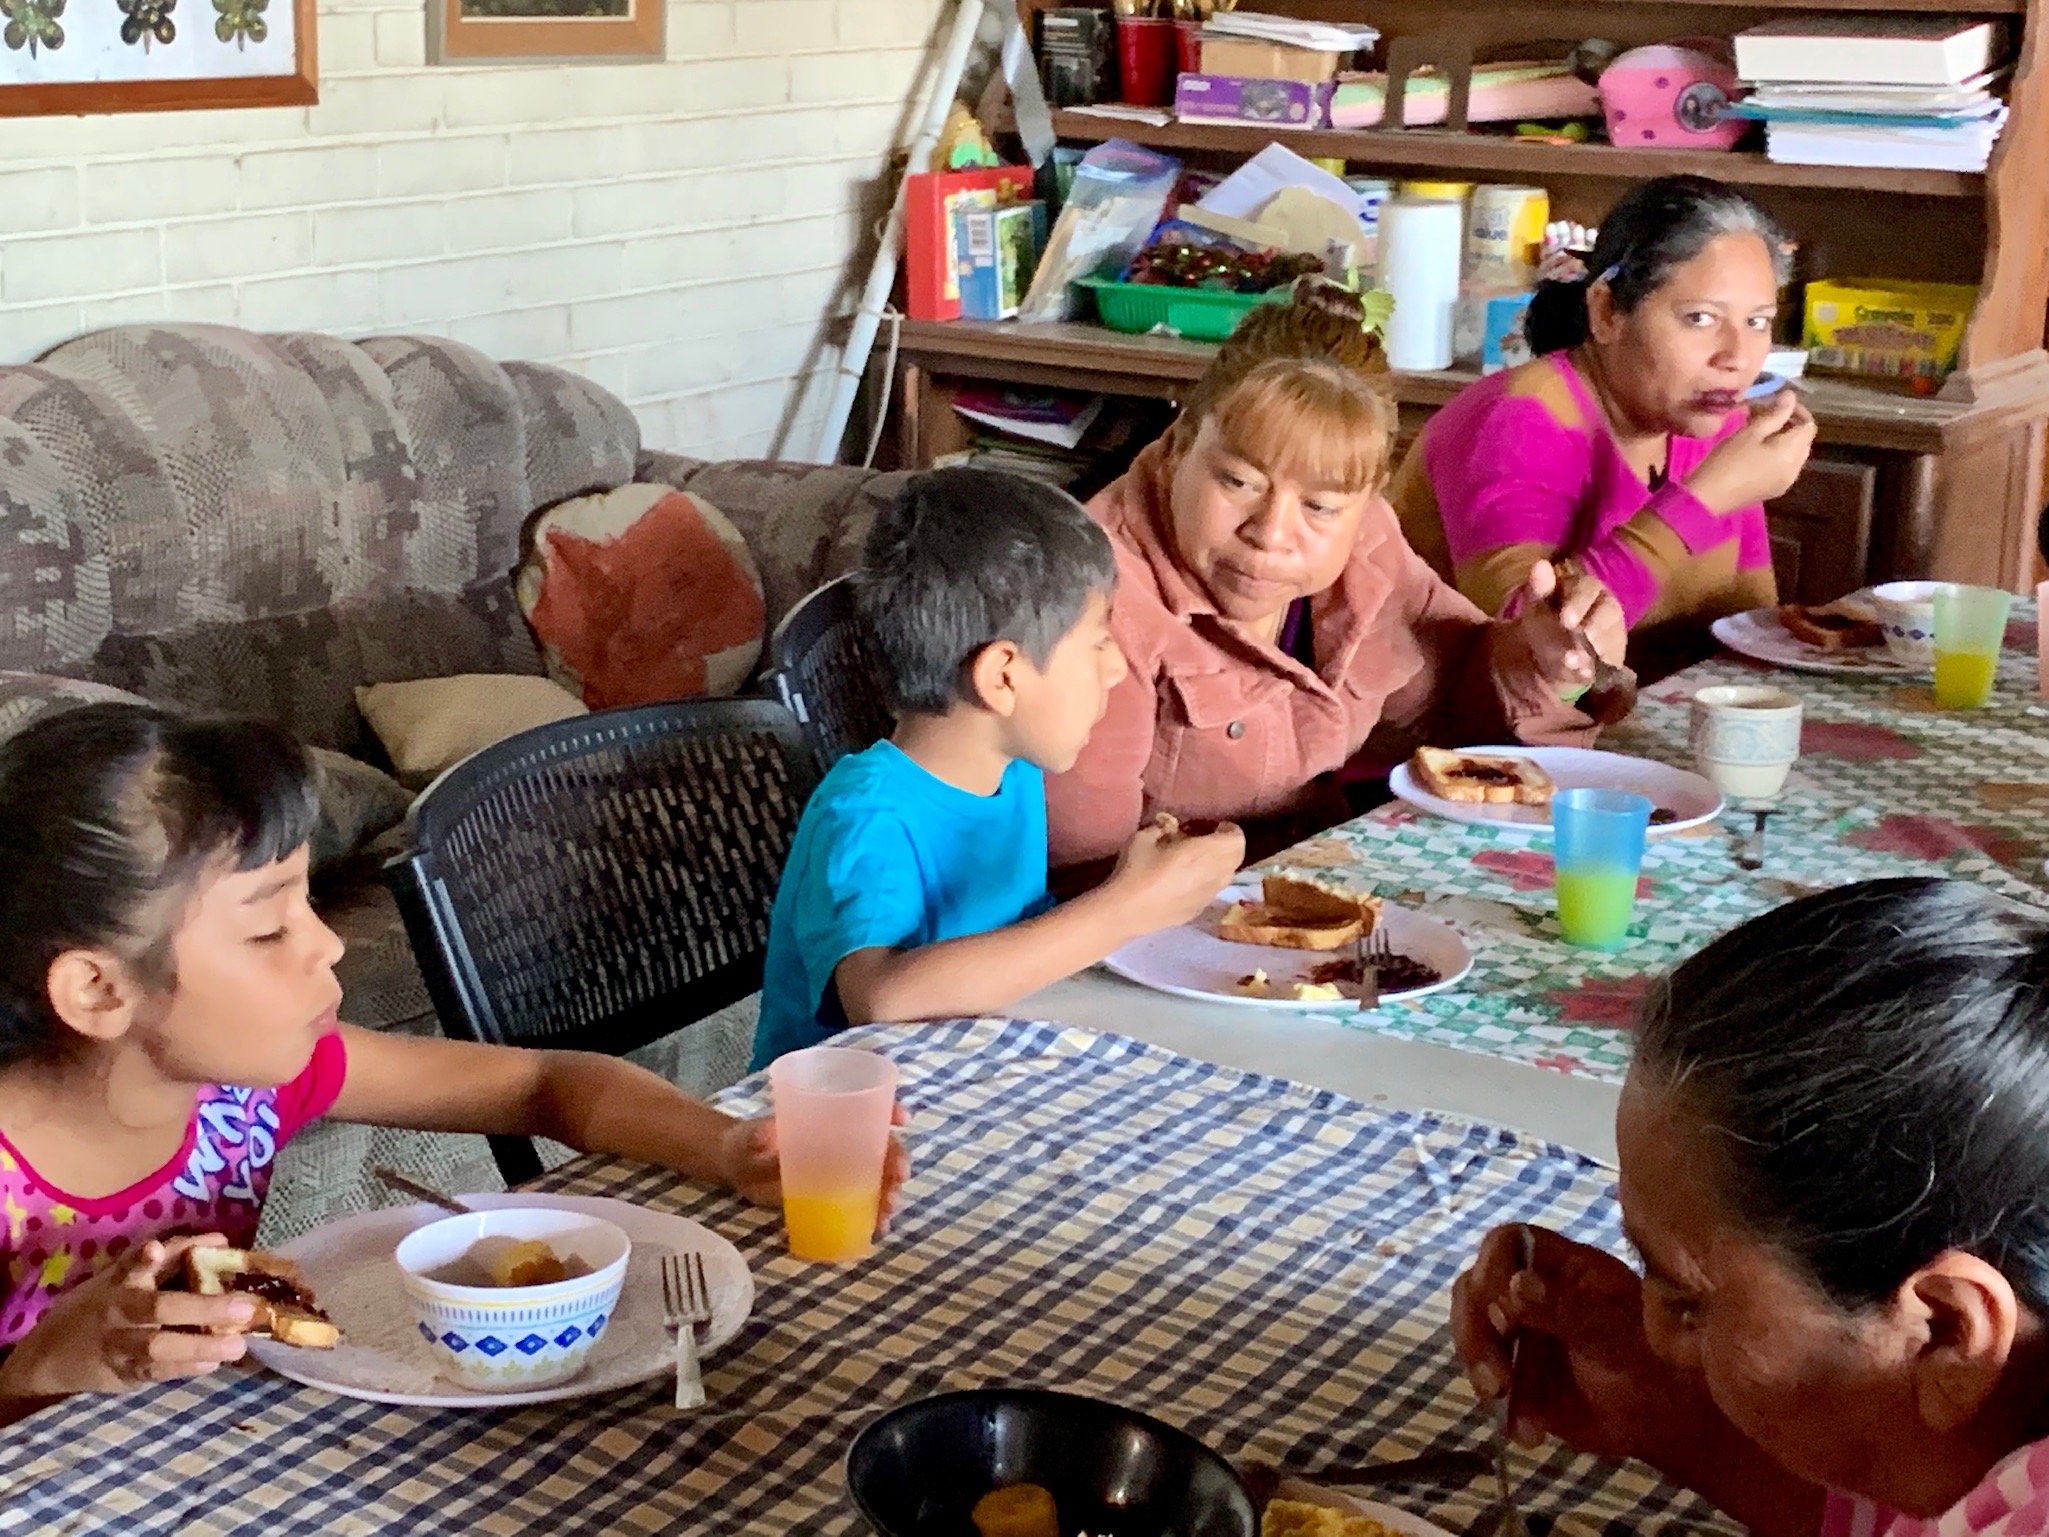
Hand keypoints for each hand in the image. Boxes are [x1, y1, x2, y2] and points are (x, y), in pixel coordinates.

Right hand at [0, 1234, 256, 1398]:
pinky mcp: (123, 1374)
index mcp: (121, 1282)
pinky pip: (156, 1372)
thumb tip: (221, 1242)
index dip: (145, 1258)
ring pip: (157, 1347)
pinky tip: (212, 1364)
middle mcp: (120, 1312)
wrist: (48, 1356)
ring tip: (237, 1346)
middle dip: (202, 1308)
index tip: (155, 1249)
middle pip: (157, 1309)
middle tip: (244, 1307)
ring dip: (200, 1346)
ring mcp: (119, 1346)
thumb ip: (173, 1256)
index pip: (132, 1265)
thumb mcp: (124, 1275)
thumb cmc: (100, 1305)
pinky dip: (185, 1368)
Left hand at [716, 1103, 913, 1232]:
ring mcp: (840, 1171)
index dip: (889, 1110)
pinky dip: (875, 1215)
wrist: (737, 1172)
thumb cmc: (746, 1143)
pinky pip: (863, 1203)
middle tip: (898, 1179)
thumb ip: (758, 1135)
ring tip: (887, 1210)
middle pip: (881, 1147)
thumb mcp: (750, 1136)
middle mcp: (842, 1142)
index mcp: (828, 1118)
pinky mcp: (834, 1196)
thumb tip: (766, 1136)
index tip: (902, 1119)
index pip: (867, 1107)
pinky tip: (878, 1227)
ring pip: (878, 1177)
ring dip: (890, 1191)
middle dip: (897, 1161)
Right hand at [1104, 817, 1246, 932]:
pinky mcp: (1200, 910)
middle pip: (1237, 857)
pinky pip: (1214, 890)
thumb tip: (1169, 827)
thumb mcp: (1143, 838)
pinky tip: (1188, 881)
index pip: (1237, 839)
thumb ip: (1161, 828)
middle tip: (1210, 841)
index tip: (1215, 826)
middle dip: (1228, 846)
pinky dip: (1209, 881)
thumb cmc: (1135, 870)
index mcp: (1203, 852)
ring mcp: (1209, 895)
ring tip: (1200, 861)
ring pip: (1228, 876)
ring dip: (1221, 864)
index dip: (1230, 830)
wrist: (1126, 912)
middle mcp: (1213, 874)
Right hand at [1449, 1224, 1703, 1463]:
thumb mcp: (1615, 1335)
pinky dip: (1497, 1404)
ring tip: (1502, 1400)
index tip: (1501, 1315)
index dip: (1493, 1272)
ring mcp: (1518, 1329)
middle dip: (1476, 1332)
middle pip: (1474, 1287)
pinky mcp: (1511, 1368)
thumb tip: (1515, 1285)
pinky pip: (1483, 1375)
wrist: (1662, 1420)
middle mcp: (1531, 1288)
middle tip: (1496, 1380)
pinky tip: (1528, 1432)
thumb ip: (1567, 1309)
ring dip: (1478, 1365)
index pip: (1507, 1244)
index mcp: (1562, 1264)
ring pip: (1470, 1329)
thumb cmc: (1651, 1362)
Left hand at [1511, 560, 1624, 692]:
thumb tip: (1540, 565)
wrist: (1549, 657)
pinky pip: (1613, 659)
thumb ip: (1539, 588)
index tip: (1566, 620)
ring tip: (1576, 663)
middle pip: (1609, 611)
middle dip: (1594, 627)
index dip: (1579, 602)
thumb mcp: (1536, 608)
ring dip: (1596, 649)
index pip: (1587, 588)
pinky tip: (1586, 673)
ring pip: (1613, 636)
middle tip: (1580, 639)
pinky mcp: (1616, 653)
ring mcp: (1614, 630)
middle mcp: (1605, 605)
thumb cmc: (1544, 625)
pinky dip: (1600, 667)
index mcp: (1583, 588)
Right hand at [1686, 389, 1816, 513]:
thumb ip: (1774, 414)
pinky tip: (1759, 453)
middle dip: (1791, 426)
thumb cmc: (1727, 460)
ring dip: (1785, 441)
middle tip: (1766, 417)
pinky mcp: (1776, 489)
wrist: (1708, 498)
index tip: (1777, 404)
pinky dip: (1780, 455)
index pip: (1808, 425)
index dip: (1798, 411)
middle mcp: (1796, 468)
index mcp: (1791, 452)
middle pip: (1804, 440)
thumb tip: (1791, 397)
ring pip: (1796, 454)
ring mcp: (1787, 481)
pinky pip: (1787, 467)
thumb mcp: (1750, 432)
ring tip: (1760, 434)